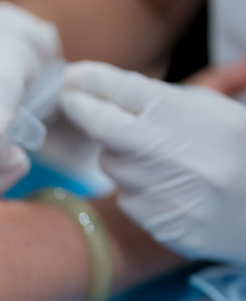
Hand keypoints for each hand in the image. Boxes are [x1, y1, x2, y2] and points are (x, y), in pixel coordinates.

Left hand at [61, 61, 245, 264]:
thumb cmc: (241, 149)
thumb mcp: (214, 110)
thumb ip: (162, 99)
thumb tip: (103, 89)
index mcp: (184, 116)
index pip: (121, 89)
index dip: (91, 80)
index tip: (74, 77)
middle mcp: (165, 152)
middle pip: (100, 126)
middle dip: (81, 109)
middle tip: (71, 98)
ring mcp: (160, 191)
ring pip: (113, 165)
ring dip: (122, 155)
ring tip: (160, 156)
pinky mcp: (159, 223)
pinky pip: (130, 199)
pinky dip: (140, 189)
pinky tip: (171, 187)